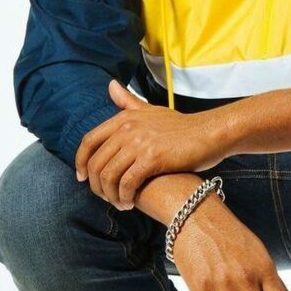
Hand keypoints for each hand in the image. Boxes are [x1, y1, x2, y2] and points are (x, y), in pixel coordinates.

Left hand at [74, 80, 226, 208]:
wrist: (209, 134)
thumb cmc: (182, 126)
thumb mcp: (151, 110)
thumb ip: (128, 101)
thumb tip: (110, 86)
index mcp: (124, 117)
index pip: (89, 141)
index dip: (81, 162)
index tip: (83, 178)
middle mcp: (128, 128)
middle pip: (96, 162)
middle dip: (96, 185)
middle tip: (105, 198)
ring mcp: (139, 142)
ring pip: (109, 176)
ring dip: (110, 195)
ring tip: (119, 203)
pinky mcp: (152, 158)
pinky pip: (126, 183)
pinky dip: (124, 197)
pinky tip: (130, 204)